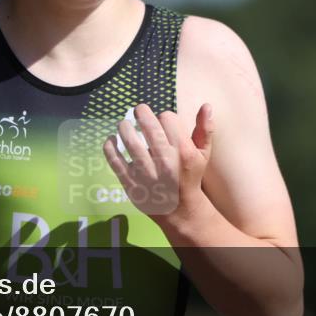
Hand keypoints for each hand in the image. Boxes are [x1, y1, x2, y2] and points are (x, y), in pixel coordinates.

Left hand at [102, 102, 214, 229]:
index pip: (167, 118)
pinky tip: (111, 140)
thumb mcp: (203, 155)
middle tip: (138, 110)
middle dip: (141, 112)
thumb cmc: (190, 176)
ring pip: (130, 141)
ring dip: (123, 126)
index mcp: (183, 152)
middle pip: (148, 126)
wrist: (179, 210)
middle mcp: (165, 162)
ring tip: (123, 124)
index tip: (162, 121)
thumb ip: (205, 130)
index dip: (164, 115)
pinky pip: (115, 161)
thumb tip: (206, 105)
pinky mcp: (131, 183)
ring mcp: (147, 174)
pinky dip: (110, 147)